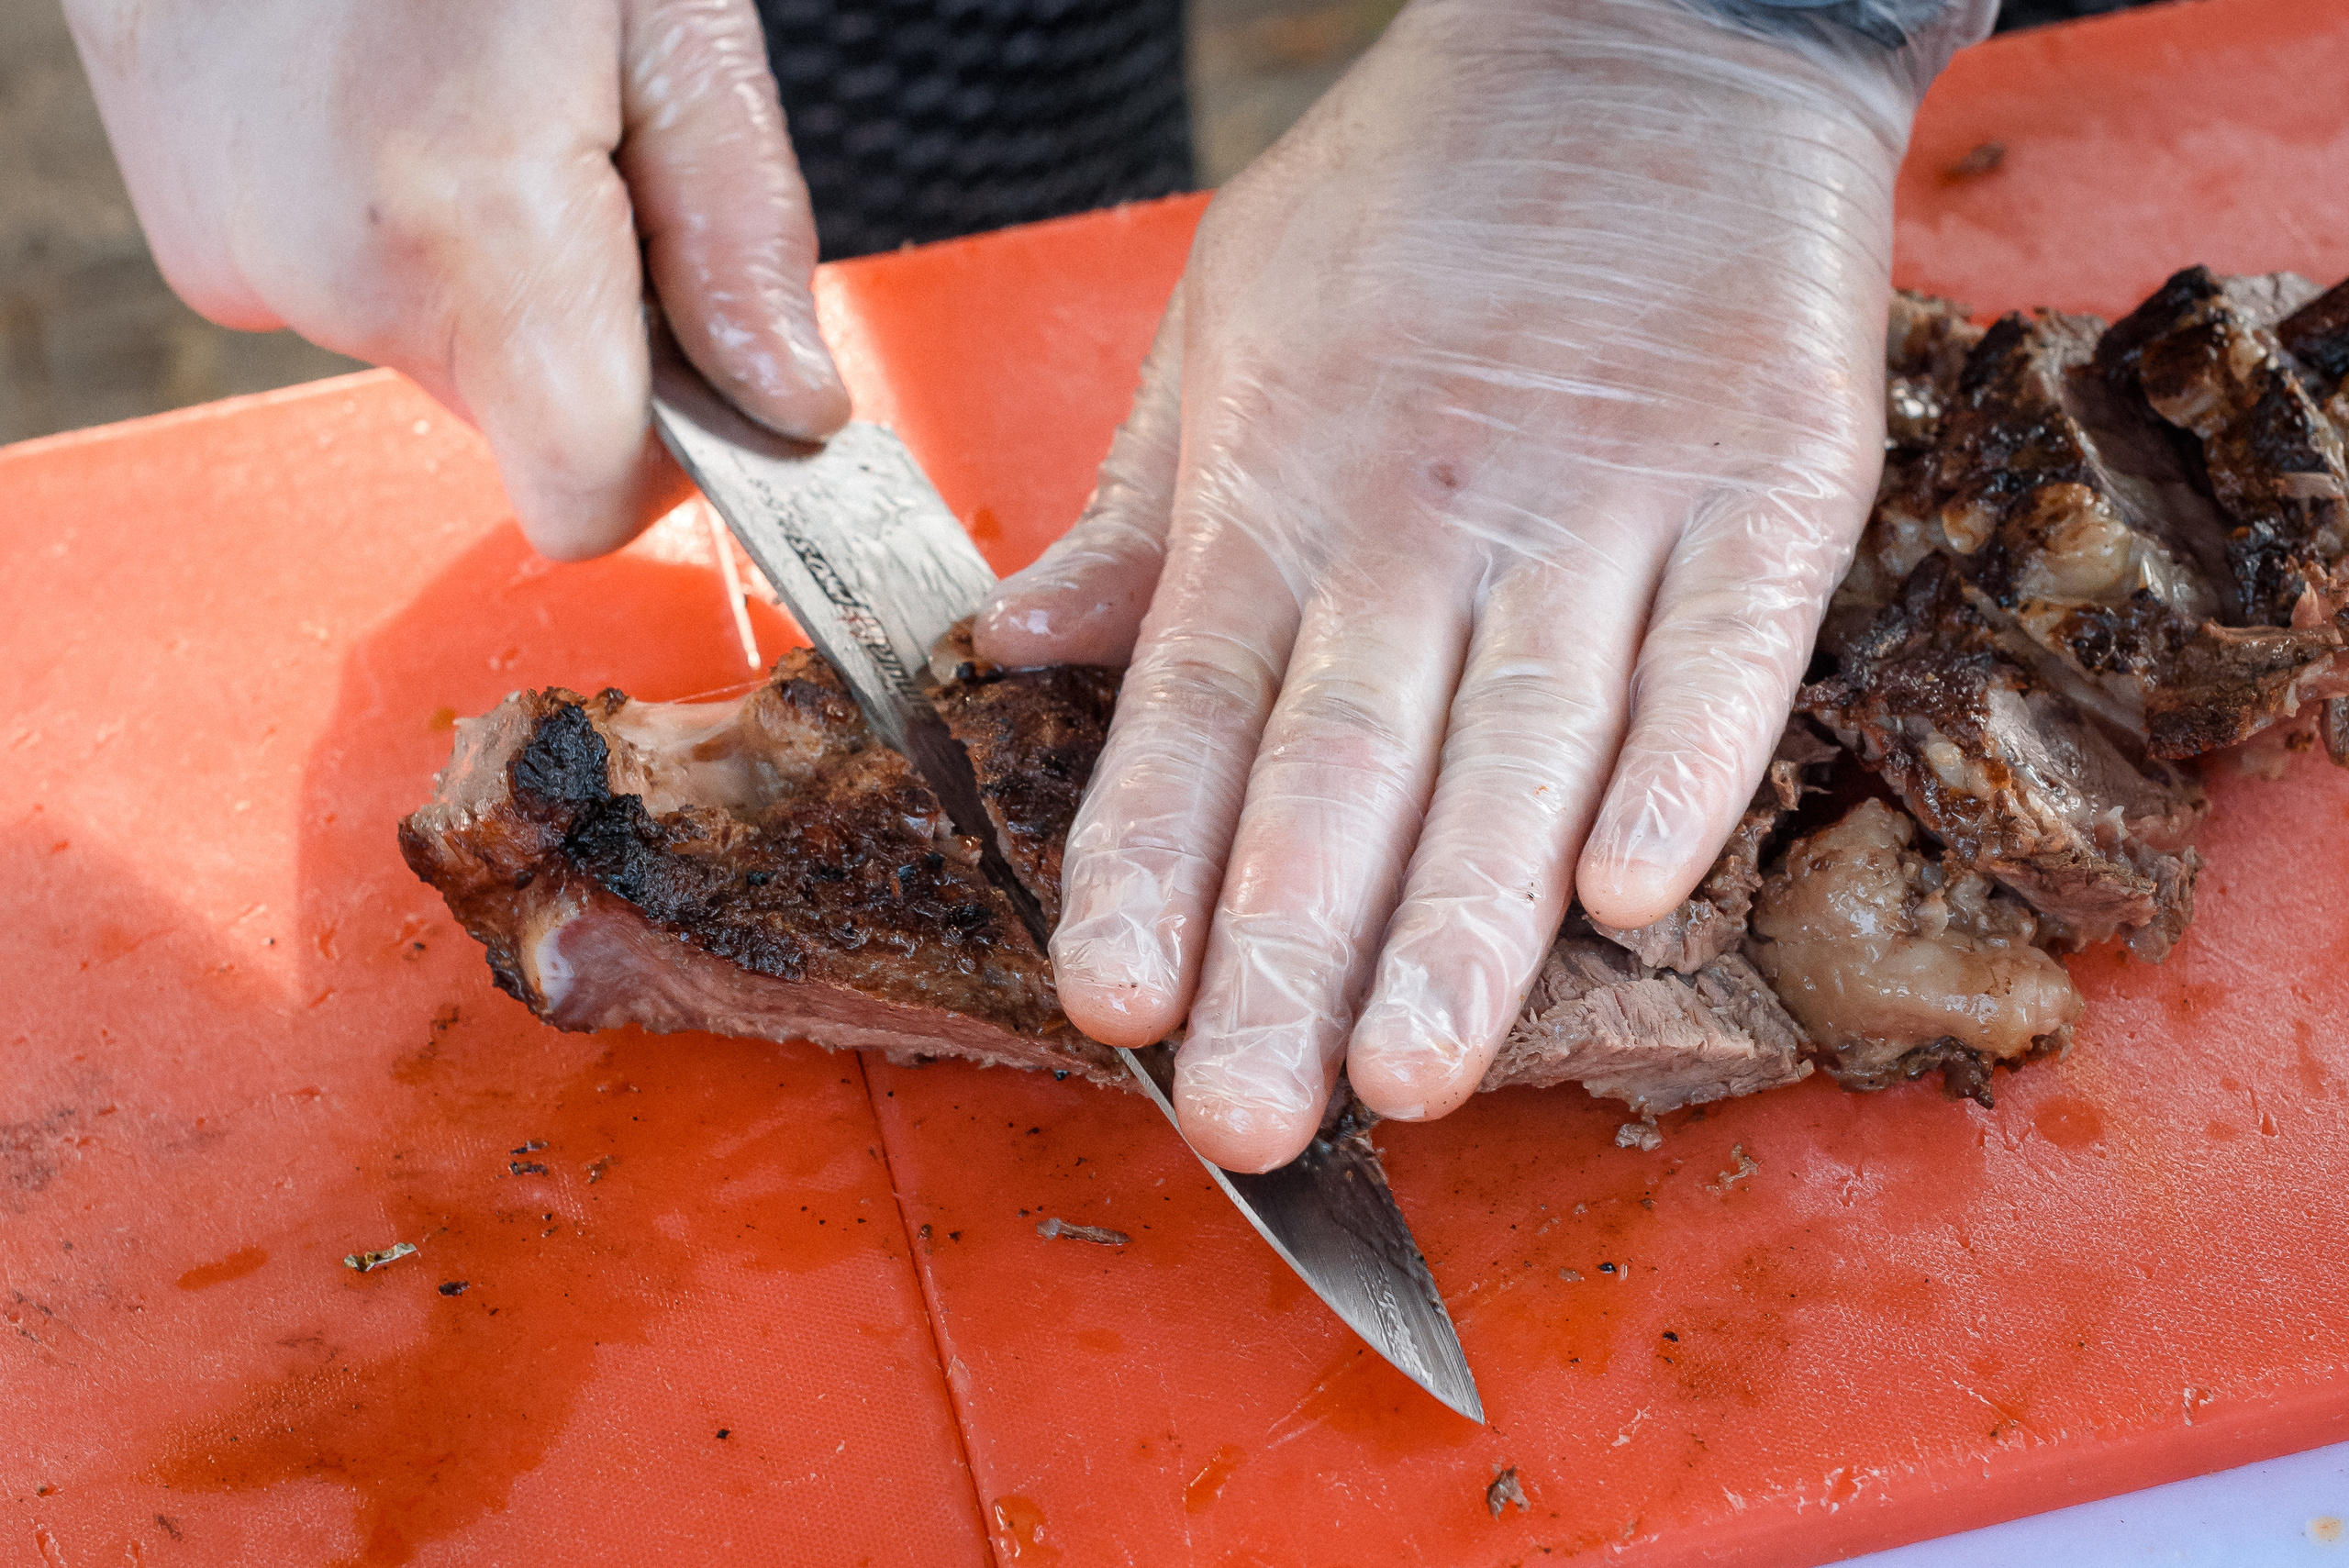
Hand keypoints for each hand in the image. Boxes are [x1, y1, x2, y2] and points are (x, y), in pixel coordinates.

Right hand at [65, 0, 848, 558]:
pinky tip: (391, 99)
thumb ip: (739, 234)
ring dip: (488, 265)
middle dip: (582, 320)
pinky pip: (347, 291)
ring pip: (436, 350)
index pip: (585, 496)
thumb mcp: (672, 20)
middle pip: (523, 415)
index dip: (666, 453)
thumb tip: (791, 405)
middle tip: (580, 147)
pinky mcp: (191, 239)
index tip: (699, 366)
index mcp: (468, 226)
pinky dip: (395, 228)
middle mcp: (329, 273)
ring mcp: (236, 260)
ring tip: (471, 94)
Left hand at [977, 0, 1989, 1169]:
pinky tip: (1631, 894)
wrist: (1646, 34)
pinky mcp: (1772, 477)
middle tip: (1249, 1116)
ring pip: (1525, 737)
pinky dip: (1684, 764)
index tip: (1112, 1005)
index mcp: (1286, 490)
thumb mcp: (1229, 322)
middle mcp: (1429, 519)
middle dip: (1291, 952)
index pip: (1196, 708)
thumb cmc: (1419, 195)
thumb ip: (1140, 512)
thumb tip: (1015, 652)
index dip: (1149, 862)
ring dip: (1467, 912)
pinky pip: (1730, 643)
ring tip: (1413, 1065)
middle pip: (1346, 764)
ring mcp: (1609, 502)